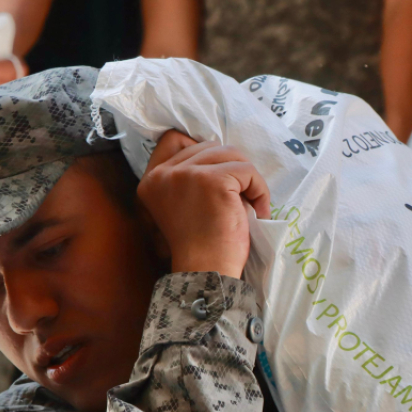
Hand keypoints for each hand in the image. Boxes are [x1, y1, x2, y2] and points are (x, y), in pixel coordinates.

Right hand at [136, 130, 270, 278]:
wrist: (205, 273)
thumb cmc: (200, 248)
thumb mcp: (182, 206)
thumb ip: (189, 179)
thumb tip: (221, 155)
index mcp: (152, 180)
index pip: (173, 138)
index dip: (201, 149)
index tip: (218, 173)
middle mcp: (163, 173)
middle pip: (208, 146)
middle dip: (230, 168)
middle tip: (239, 197)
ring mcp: (187, 174)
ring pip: (230, 154)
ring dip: (247, 178)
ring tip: (252, 205)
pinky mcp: (212, 180)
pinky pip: (247, 170)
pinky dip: (259, 189)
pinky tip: (258, 211)